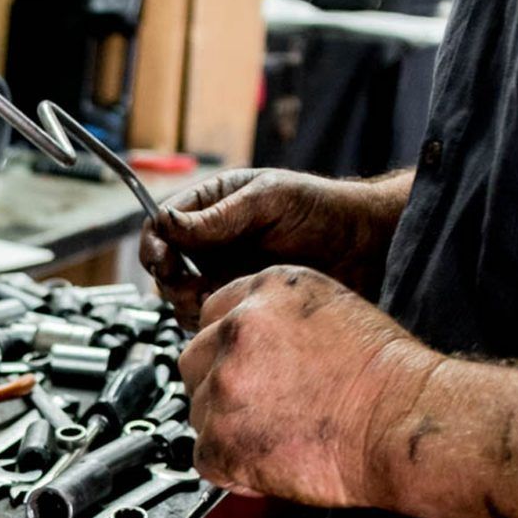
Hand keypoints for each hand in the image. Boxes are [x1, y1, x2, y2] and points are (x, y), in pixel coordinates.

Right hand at [140, 168, 411, 321]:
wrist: (362, 247)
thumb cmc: (322, 210)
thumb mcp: (268, 199)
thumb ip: (218, 215)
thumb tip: (168, 222)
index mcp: (212, 206)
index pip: (162, 225)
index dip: (155, 242)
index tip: (162, 257)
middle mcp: (210, 242)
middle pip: (164, 265)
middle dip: (169, 277)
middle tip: (189, 284)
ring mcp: (221, 274)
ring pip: (179, 295)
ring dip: (187, 301)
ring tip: (212, 298)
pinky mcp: (235, 302)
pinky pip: (205, 317)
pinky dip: (208, 318)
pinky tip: (229, 310)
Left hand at [178, 266, 441, 506]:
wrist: (403, 423)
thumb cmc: (388, 379)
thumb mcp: (333, 312)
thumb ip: (277, 321)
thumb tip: (246, 348)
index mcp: (266, 290)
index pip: (212, 316)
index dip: (226, 350)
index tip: (243, 371)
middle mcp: (237, 329)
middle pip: (194, 360)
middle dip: (218, 387)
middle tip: (259, 409)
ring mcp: (224, 383)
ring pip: (198, 411)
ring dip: (227, 429)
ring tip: (278, 438)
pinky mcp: (219, 438)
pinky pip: (205, 458)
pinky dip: (233, 470)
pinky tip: (271, 465)